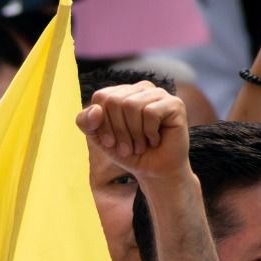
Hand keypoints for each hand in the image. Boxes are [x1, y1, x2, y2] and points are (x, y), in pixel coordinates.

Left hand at [76, 82, 190, 185]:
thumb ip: (86, 122)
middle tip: (127, 147)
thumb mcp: (99, 138)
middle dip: (118, 130)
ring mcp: (159, 94)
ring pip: (132, 105)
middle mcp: (140, 88)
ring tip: (140, 145)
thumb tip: (96, 109)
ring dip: (134, 134)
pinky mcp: (175, 104)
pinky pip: (151, 112)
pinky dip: (149, 132)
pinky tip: (155, 139)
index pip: (101, 97)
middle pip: (115, 101)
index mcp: (122, 92)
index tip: (110, 142)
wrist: (154, 172)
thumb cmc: (128, 152)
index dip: (102, 124)